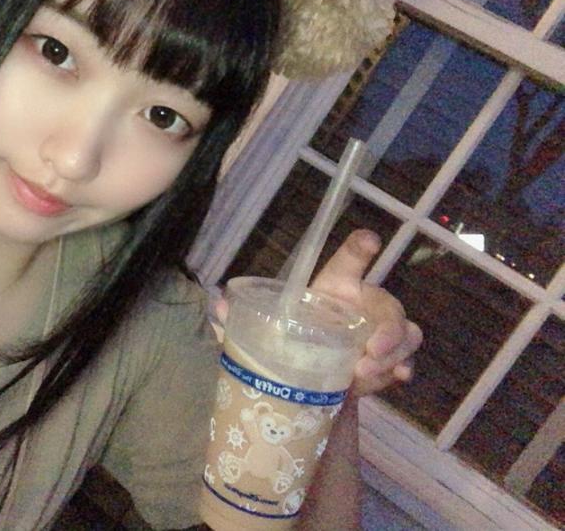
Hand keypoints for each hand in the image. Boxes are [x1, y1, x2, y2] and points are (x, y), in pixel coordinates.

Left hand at [210, 229, 421, 396]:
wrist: (307, 381)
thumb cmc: (291, 342)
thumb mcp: (267, 332)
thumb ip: (244, 320)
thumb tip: (217, 306)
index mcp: (334, 290)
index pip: (348, 262)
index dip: (359, 248)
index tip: (369, 239)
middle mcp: (362, 307)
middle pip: (387, 304)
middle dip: (387, 326)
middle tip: (370, 348)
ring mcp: (380, 335)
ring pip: (405, 333)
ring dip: (392, 352)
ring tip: (366, 370)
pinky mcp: (387, 363)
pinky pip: (405, 361)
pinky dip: (402, 368)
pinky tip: (399, 376)